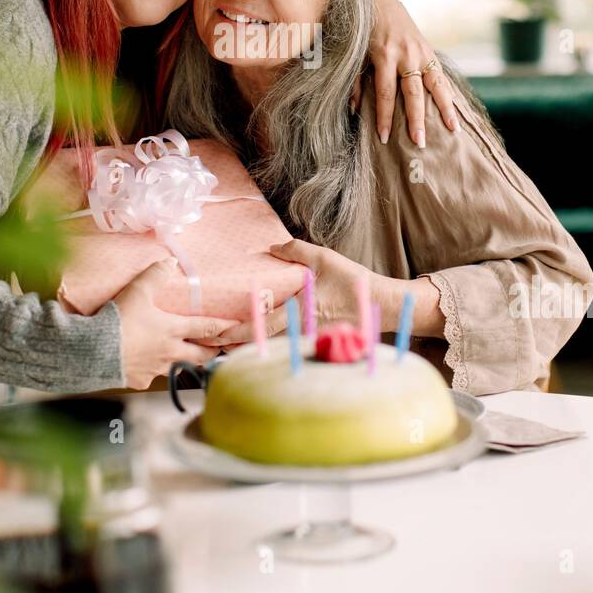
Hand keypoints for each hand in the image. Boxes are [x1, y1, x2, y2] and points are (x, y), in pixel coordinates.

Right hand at [112, 259, 236, 389]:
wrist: (95, 352)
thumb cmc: (119, 321)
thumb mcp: (137, 291)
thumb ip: (155, 275)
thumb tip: (170, 261)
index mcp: (172, 330)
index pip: (206, 327)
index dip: (223, 326)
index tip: (235, 327)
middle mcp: (169, 352)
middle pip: (200, 354)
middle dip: (212, 351)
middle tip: (219, 349)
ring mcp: (155, 368)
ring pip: (178, 367)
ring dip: (186, 361)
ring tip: (188, 357)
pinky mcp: (140, 380)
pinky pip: (152, 375)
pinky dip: (155, 370)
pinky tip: (150, 366)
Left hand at [218, 240, 444, 341]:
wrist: (382, 305)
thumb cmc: (353, 282)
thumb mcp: (323, 258)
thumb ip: (295, 250)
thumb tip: (271, 246)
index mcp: (297, 310)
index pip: (257, 325)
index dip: (232, 332)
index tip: (212, 334)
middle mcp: (299, 329)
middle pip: (259, 342)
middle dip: (234, 343)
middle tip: (209, 341)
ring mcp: (307, 339)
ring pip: (271, 346)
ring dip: (249, 345)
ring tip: (225, 343)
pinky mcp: (315, 341)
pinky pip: (286, 346)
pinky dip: (269, 344)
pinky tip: (258, 341)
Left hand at [357, 0, 457, 145]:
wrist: (381, 3)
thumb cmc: (363, 33)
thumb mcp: (355, 55)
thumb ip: (356, 82)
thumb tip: (355, 111)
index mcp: (384, 55)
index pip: (386, 93)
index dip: (385, 117)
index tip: (384, 138)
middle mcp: (405, 54)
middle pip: (413, 93)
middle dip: (416, 119)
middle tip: (419, 142)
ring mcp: (420, 52)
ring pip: (436, 84)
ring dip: (445, 108)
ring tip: (453, 129)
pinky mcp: (429, 51)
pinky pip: (441, 75)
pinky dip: (449, 94)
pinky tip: (455, 111)